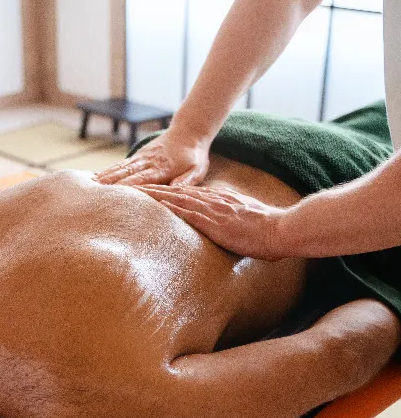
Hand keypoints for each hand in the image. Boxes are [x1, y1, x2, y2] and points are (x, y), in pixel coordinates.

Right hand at [93, 130, 209, 186]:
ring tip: (88, 187)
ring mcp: (141, 158)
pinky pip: (120, 165)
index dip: (128, 188)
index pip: (143, 180)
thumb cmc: (194, 157)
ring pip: (120, 168)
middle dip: (110, 185)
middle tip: (94, 196)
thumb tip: (174, 190)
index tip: (114, 197)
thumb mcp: (197, 170)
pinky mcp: (138, 156)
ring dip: (105, 177)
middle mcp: (148, 162)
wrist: (189, 132)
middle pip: (126, 174)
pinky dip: (107, 171)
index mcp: (163, 168)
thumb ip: (186, 181)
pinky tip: (95, 178)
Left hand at [137, 183, 289, 259]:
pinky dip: (171, 210)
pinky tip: (157, 208)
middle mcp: (215, 202)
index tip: (154, 190)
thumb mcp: (248, 219)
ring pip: (179, 200)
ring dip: (157, 196)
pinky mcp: (215, 223)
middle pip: (179, 192)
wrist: (282, 229)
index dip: (170, 191)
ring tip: (137, 193)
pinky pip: (189, 215)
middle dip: (156, 190)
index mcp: (223, 200)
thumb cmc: (270, 231)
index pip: (191, 193)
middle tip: (135, 187)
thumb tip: (228, 226)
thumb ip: (235, 219)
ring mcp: (214, 211)